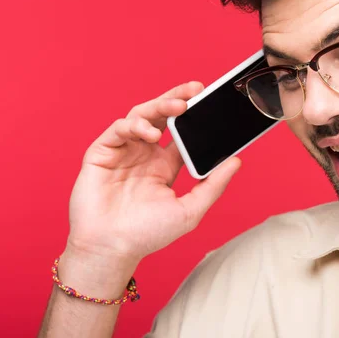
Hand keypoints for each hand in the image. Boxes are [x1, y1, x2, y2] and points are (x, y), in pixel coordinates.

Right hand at [65, 81, 241, 266]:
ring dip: (160, 106)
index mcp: (163, 165)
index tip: (211, 103)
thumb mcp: (189, 210)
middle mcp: (143, 154)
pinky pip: (119, 129)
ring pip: (141, 116)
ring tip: (179, 106)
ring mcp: (123, 152)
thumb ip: (213, 185)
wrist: (111, 249)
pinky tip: (150, 133)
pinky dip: (135, 125)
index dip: (194, 116)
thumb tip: (237, 161)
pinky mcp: (102, 152)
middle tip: (197, 88)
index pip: (181, 132)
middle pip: (162, 116)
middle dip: (178, 98)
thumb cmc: (148, 234)